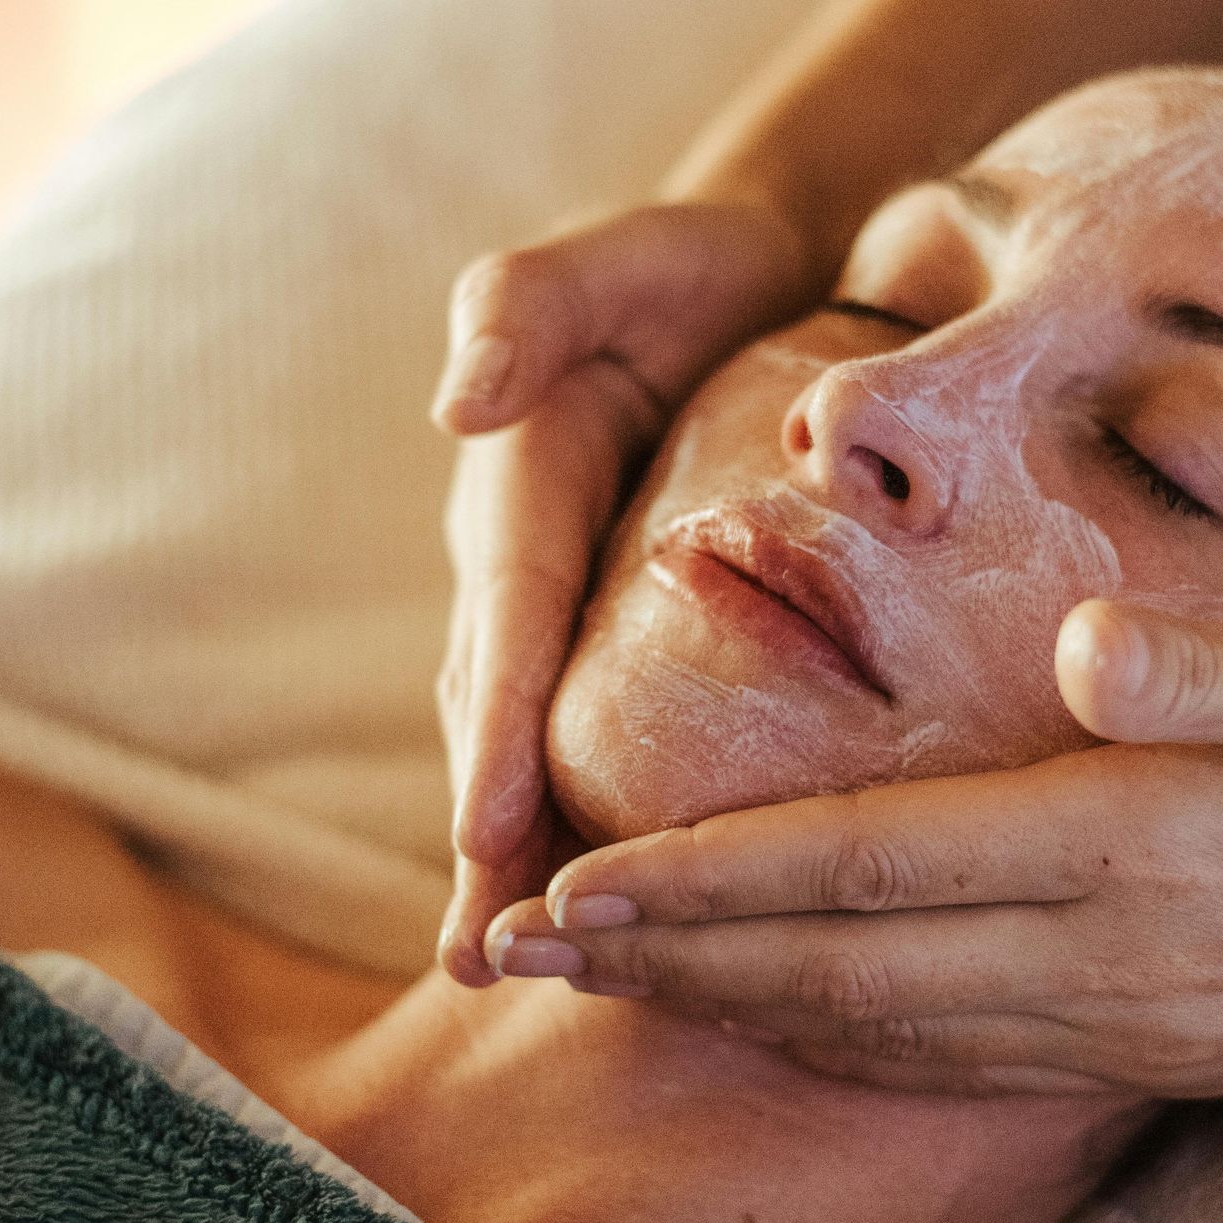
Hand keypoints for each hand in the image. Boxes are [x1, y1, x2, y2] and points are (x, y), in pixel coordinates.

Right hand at [432, 199, 808, 980]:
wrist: (765, 272)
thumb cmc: (689, 267)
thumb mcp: (616, 256)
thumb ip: (526, 306)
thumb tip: (457, 405)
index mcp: (521, 487)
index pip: (510, 619)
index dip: (497, 727)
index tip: (488, 830)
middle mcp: (532, 568)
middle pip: (500, 712)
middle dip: (489, 835)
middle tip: (483, 953)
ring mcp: (576, 611)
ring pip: (546, 745)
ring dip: (528, 856)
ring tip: (520, 967)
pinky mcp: (635, 639)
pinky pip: (615, 739)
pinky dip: (603, 823)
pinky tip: (637, 918)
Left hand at [478, 602, 1222, 1092]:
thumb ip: (1222, 670)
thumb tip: (1087, 644)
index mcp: (1136, 851)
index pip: (868, 872)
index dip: (706, 886)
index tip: (565, 893)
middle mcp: (1111, 962)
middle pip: (838, 973)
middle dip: (661, 963)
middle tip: (503, 962)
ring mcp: (1134, 1026)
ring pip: (884, 1034)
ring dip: (730, 1011)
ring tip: (602, 994)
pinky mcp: (1166, 1051)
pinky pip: (963, 1064)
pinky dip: (843, 1049)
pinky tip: (788, 1030)